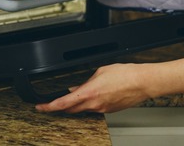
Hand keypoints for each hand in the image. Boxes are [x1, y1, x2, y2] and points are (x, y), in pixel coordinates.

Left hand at [35, 64, 150, 113]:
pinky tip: (94, 95)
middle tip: (53, 102)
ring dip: (76, 104)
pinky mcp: (109, 110)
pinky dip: (90, 103)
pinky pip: (94, 109)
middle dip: (61, 106)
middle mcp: (94, 104)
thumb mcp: (100, 71)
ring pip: (83, 109)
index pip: (62, 103)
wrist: (142, 82)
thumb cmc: (125, 75)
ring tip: (77, 94)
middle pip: (71, 109)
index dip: (49, 106)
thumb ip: (85, 81)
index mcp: (89, 93)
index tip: (41, 107)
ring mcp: (102, 109)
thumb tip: (76, 88)